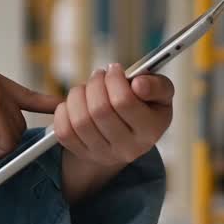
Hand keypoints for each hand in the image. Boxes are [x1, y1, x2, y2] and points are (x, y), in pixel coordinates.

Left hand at [53, 63, 173, 169]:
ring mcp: (102, 153)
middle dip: (95, 84)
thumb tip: (139, 84)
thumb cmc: (143, 107)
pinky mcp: (81, 153)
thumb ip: (157, 85)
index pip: (124, 101)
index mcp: (150, 131)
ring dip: (78, 94)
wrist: (125, 135)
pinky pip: (64, 130)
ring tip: (87, 88)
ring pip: (79, 119)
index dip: (114, 79)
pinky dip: (64, 110)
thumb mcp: (160, 94)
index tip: (114, 69)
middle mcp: (128, 148)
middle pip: (99, 109)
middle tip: (99, 75)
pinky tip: (76, 104)